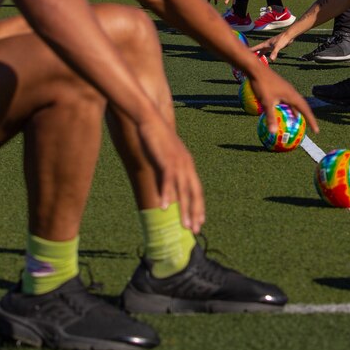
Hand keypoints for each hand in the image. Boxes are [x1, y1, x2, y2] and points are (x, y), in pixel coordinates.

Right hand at [136, 115, 204, 232]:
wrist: (149, 119)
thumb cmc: (155, 138)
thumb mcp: (163, 158)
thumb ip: (166, 173)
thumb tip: (165, 186)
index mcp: (187, 164)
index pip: (197, 188)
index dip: (199, 205)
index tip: (200, 221)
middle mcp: (186, 164)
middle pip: (194, 192)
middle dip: (195, 212)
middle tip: (196, 230)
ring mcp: (177, 163)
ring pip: (184, 190)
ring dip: (184, 210)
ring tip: (185, 226)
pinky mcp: (166, 160)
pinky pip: (167, 181)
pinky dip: (167, 195)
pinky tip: (164, 207)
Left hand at [244, 61, 318, 137]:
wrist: (256, 69)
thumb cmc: (262, 85)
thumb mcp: (266, 103)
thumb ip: (271, 117)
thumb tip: (273, 132)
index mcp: (292, 95)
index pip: (305, 110)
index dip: (312, 121)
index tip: (316, 131)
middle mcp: (292, 92)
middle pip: (303, 106)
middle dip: (308, 117)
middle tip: (311, 127)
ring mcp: (287, 89)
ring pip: (295, 103)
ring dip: (298, 112)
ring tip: (298, 121)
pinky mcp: (281, 88)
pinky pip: (289, 100)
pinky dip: (289, 108)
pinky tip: (284, 112)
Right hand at [252, 31, 294, 61]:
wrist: (289, 35)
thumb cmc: (283, 39)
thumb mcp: (278, 46)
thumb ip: (274, 52)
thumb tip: (271, 60)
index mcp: (266, 44)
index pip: (256, 47)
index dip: (250, 50)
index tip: (245, 52)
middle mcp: (267, 45)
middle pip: (258, 50)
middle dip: (254, 53)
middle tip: (249, 57)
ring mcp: (271, 46)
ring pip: (263, 51)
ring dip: (260, 54)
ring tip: (257, 59)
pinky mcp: (275, 47)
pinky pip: (268, 52)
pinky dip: (266, 55)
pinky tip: (268, 57)